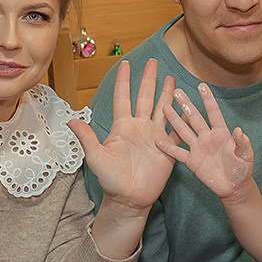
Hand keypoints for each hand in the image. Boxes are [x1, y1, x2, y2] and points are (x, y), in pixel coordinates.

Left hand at [71, 58, 176, 210]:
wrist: (129, 199)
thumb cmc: (110, 180)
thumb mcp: (96, 157)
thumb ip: (87, 138)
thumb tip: (71, 120)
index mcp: (122, 126)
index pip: (123, 97)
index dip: (124, 81)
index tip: (126, 63)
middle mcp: (139, 127)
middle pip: (146, 97)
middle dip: (149, 79)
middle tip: (153, 62)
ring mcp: (154, 137)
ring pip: (163, 110)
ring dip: (168, 95)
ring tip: (173, 78)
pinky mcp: (167, 149)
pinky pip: (177, 132)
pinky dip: (183, 120)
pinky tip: (189, 108)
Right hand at [159, 83, 256, 199]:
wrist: (233, 187)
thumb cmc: (242, 169)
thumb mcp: (245, 155)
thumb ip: (242, 143)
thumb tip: (239, 131)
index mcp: (221, 133)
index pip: (213, 113)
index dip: (208, 100)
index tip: (201, 86)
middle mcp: (207, 137)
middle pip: (194, 118)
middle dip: (186, 105)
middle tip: (177, 92)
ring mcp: (198, 148)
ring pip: (184, 131)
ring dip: (175, 120)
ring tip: (165, 108)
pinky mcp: (192, 161)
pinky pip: (178, 153)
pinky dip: (168, 147)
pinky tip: (158, 141)